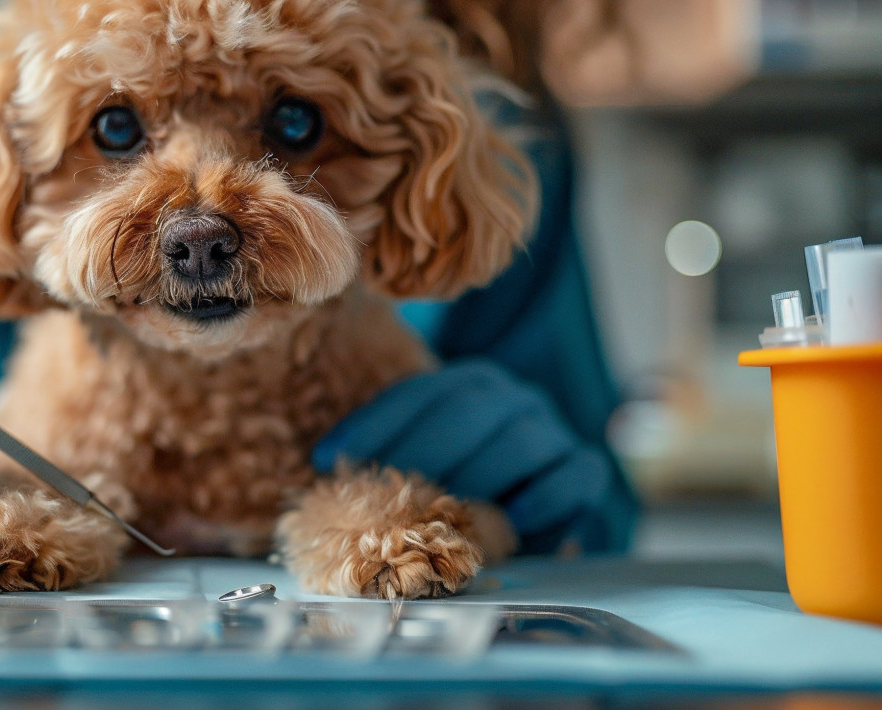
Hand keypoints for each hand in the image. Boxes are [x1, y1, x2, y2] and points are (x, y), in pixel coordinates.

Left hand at [313, 359, 633, 552]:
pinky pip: (571, 476)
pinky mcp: (582, 467)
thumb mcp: (421, 465)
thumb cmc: (460, 483)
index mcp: (463, 384)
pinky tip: (513, 522)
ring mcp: (548, 428)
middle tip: (389, 490)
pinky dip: (543, 498)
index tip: (328, 458)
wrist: (533, 495)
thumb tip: (323, 469)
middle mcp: (508, 396)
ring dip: (477, 476)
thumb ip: (386, 461)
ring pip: (519, 439)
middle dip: (422, 450)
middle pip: (467, 410)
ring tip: (443, 509)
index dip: (371, 425)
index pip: (415, 393)